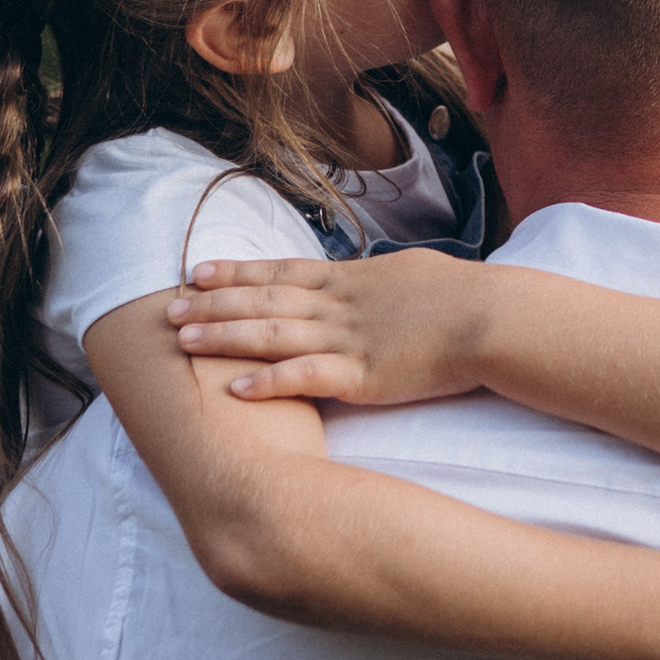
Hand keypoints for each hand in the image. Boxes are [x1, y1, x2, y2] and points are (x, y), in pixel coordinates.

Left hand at [167, 250, 482, 407]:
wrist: (493, 317)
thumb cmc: (463, 296)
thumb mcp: (411, 275)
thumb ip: (376, 282)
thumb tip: (363, 280)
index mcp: (352, 279)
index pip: (281, 271)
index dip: (236, 271)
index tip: (197, 270)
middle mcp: (340, 305)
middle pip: (264, 299)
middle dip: (213, 304)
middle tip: (167, 306)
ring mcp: (350, 338)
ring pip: (274, 333)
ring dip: (226, 336)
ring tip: (183, 340)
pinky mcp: (365, 375)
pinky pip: (307, 377)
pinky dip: (270, 382)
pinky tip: (236, 389)